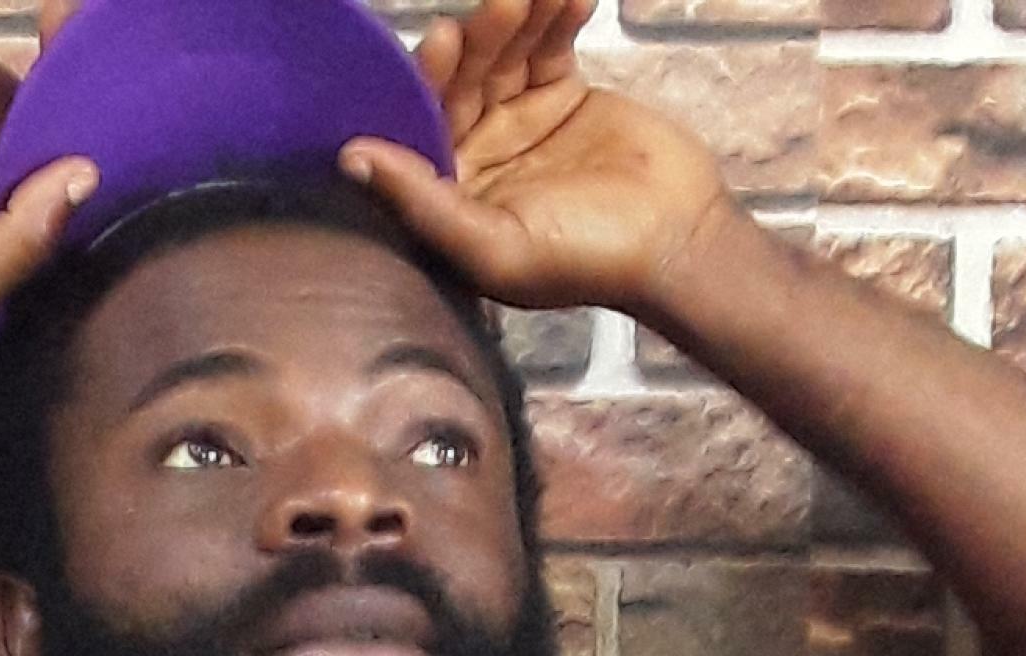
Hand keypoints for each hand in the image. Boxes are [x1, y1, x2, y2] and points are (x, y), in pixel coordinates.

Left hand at [339, 0, 736, 321]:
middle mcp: (476, 154)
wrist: (675, 243)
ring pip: (504, 52)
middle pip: (461, 79)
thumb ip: (421, 203)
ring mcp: (519, 121)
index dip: (429, 79)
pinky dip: (557, 14)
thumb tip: (350, 159)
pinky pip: (549, 42)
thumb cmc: (584, 261)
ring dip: (518, 16)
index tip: (446, 38)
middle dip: (479, 38)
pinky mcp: (563, 94)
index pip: (422, 125)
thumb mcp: (494, 245)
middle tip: (503, 5)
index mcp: (448, 196)